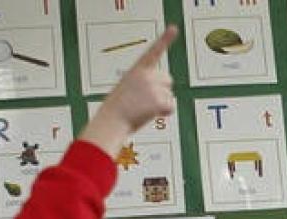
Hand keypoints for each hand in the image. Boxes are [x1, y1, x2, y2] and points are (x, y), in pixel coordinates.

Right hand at [80, 26, 177, 157]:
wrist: (112, 121)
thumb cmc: (116, 109)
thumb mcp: (127, 88)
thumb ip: (142, 83)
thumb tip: (158, 92)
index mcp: (136, 70)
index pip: (153, 52)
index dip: (165, 39)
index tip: (174, 29)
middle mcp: (146, 75)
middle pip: (167, 79)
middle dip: (162, 89)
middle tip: (146, 100)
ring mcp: (154, 87)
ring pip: (169, 94)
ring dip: (160, 102)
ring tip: (143, 108)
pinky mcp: (160, 101)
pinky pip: (170, 107)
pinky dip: (163, 113)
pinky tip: (150, 114)